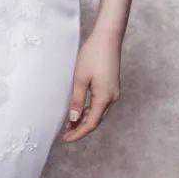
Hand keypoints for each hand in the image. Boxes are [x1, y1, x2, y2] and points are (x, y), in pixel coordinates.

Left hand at [60, 26, 121, 141]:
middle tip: (65, 134)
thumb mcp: (80, 79)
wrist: (108, 38)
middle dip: (80, 129)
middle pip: (95, 120)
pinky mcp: (111, 86)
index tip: (65, 139)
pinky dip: (89, 110)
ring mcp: (113, 92)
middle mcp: (112, 98)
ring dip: (84, 120)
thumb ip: (76, 100)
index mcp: (104, 98)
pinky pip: (100, 104)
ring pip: (98, 113)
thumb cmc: (93, 55)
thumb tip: (73, 119)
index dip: (78, 133)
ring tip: (69, 124)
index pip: (90, 124)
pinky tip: (79, 110)